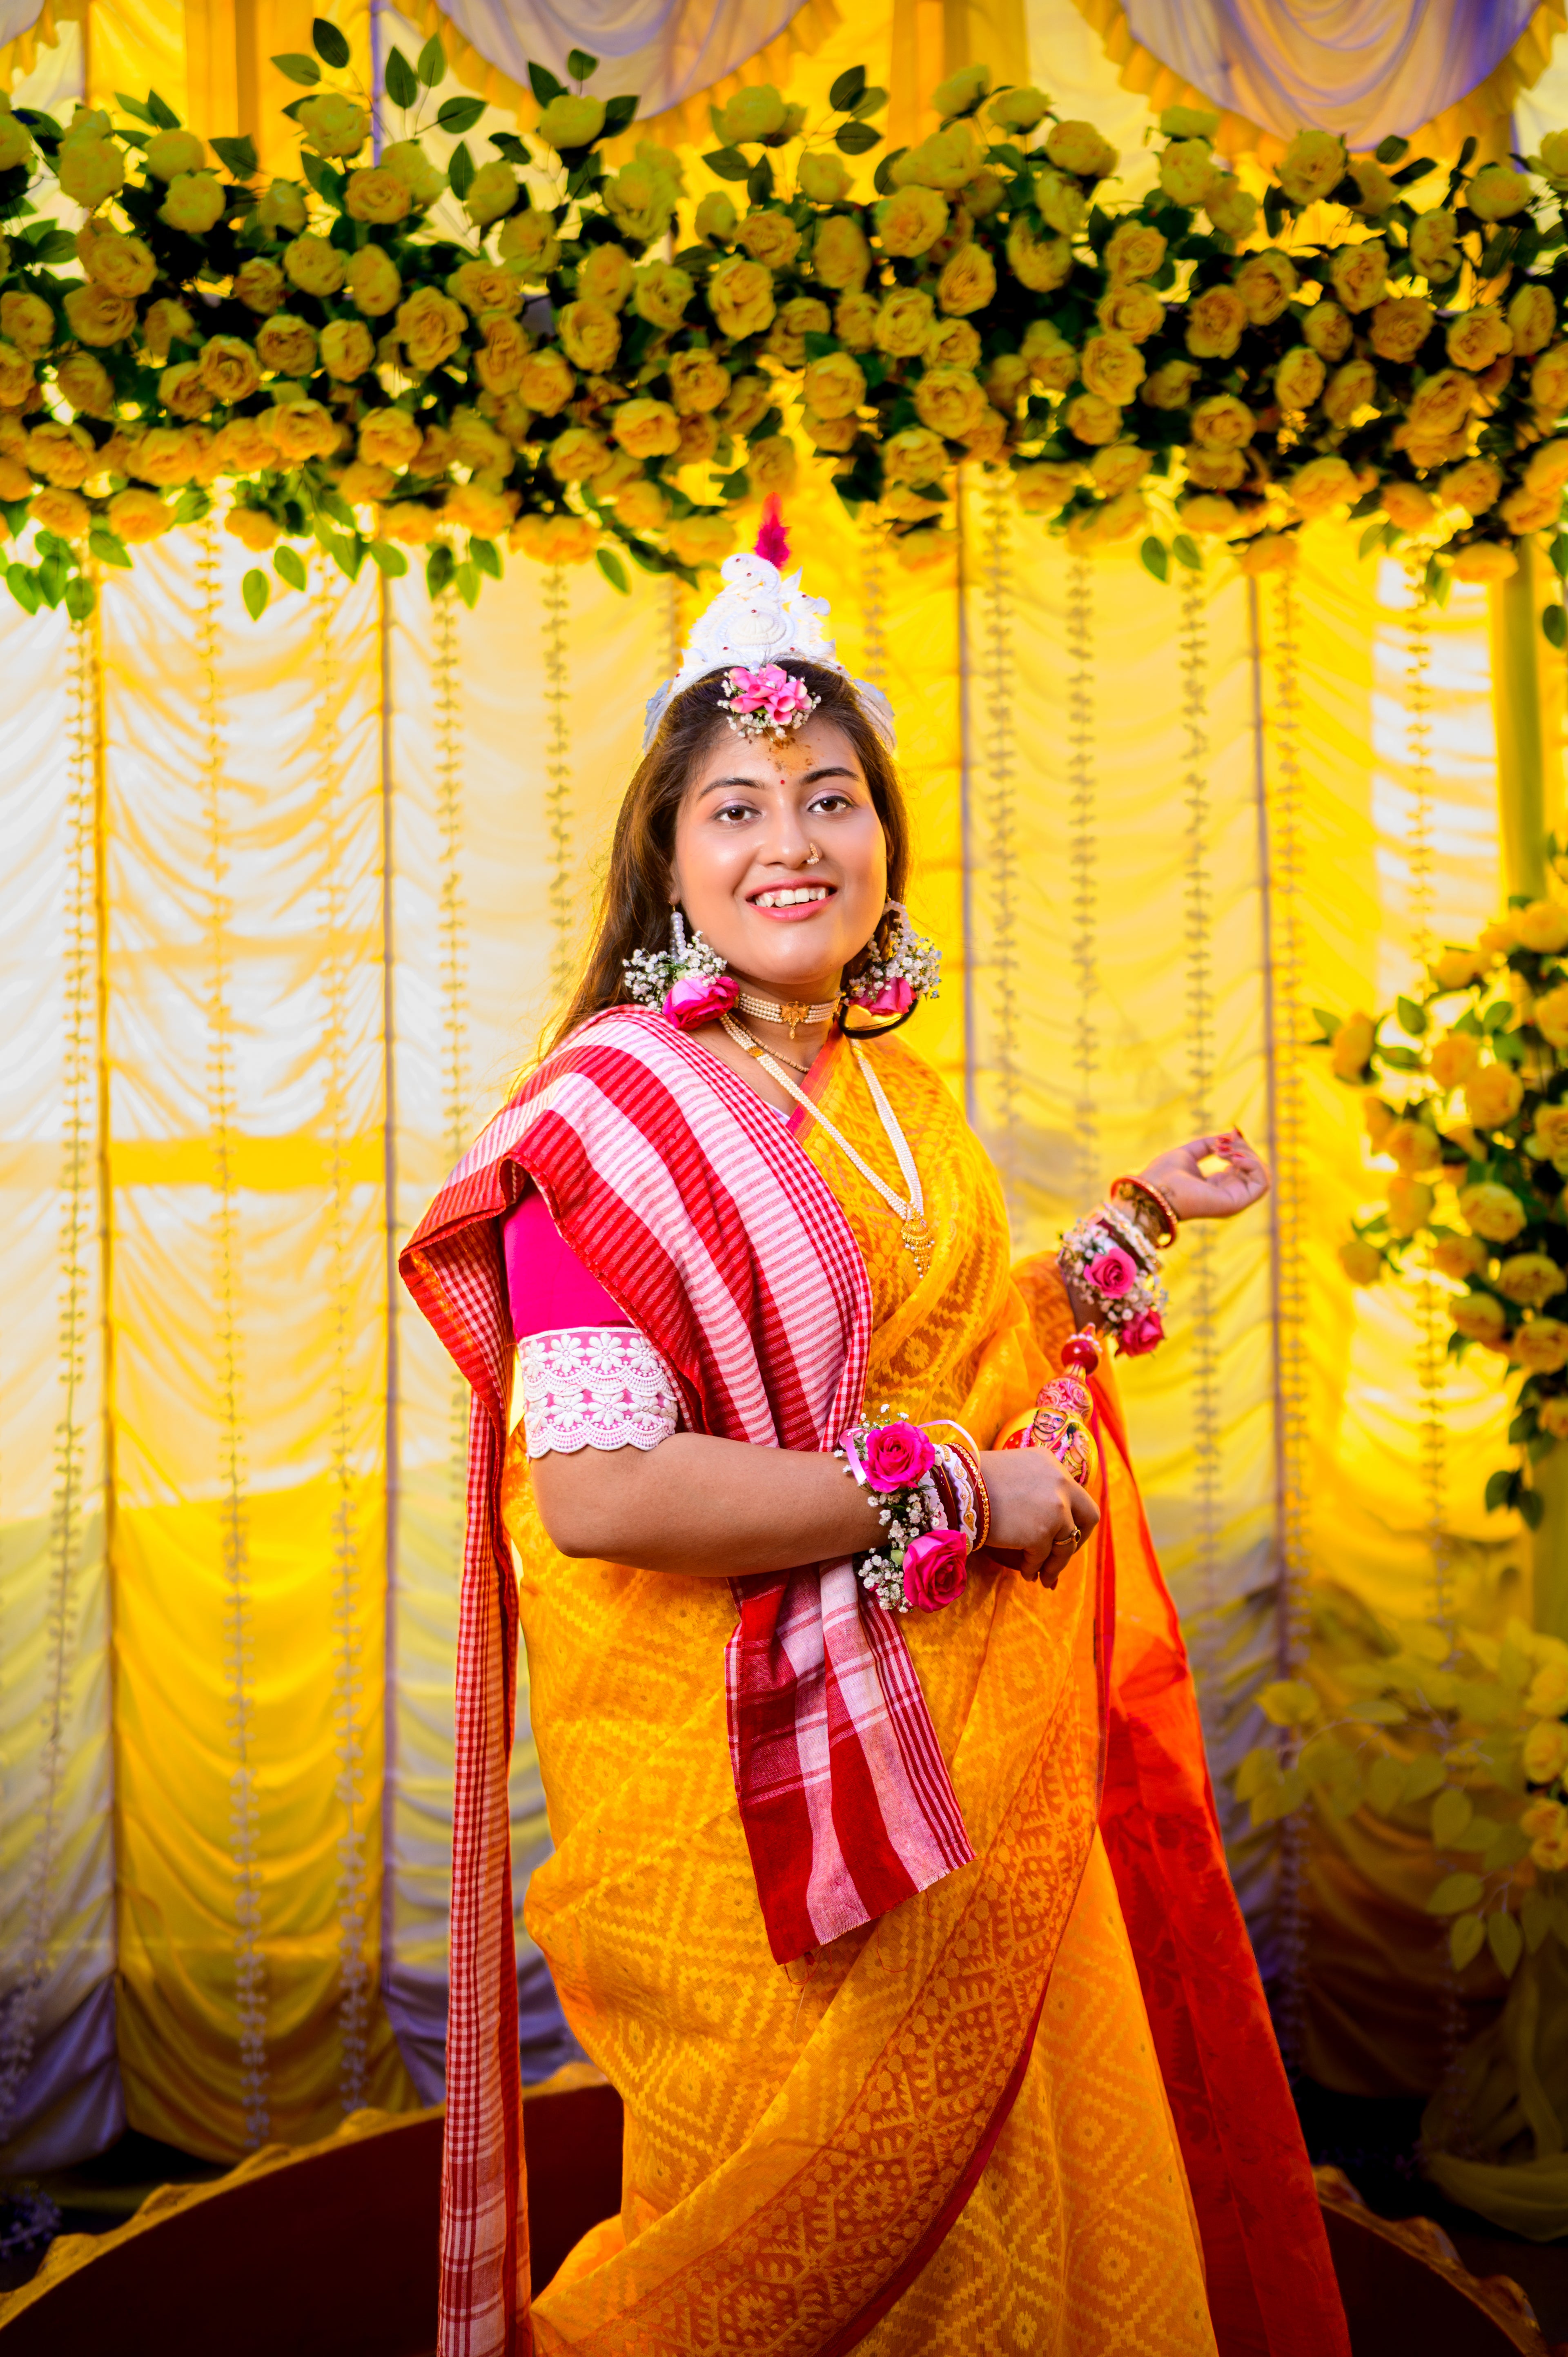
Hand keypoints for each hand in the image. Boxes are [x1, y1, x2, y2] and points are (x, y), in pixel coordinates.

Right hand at [981, 1447, 1099, 1589]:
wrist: (956, 1490)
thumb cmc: (975, 1482)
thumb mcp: (1015, 1473)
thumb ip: (1036, 1488)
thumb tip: (1046, 1520)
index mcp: (1052, 1465)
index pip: (1075, 1495)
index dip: (1072, 1518)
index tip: (1062, 1533)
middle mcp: (1061, 1483)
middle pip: (1089, 1516)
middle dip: (1079, 1540)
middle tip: (1062, 1555)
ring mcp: (1054, 1509)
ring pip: (1067, 1544)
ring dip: (1055, 1564)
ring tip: (1040, 1575)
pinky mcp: (1041, 1533)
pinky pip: (1043, 1559)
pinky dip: (1034, 1568)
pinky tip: (1024, 1572)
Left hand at [1135, 1129, 1269, 1223]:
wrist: (1154, 1190)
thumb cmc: (1164, 1175)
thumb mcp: (1190, 1153)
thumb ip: (1209, 1144)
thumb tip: (1231, 1134)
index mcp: (1219, 1187)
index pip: (1244, 1166)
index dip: (1240, 1147)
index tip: (1225, 1136)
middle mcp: (1229, 1195)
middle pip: (1255, 1169)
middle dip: (1244, 1148)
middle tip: (1222, 1142)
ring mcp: (1234, 1201)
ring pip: (1262, 1175)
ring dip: (1248, 1155)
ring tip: (1225, 1150)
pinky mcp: (1236, 1203)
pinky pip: (1261, 1183)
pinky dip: (1253, 1164)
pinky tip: (1234, 1157)